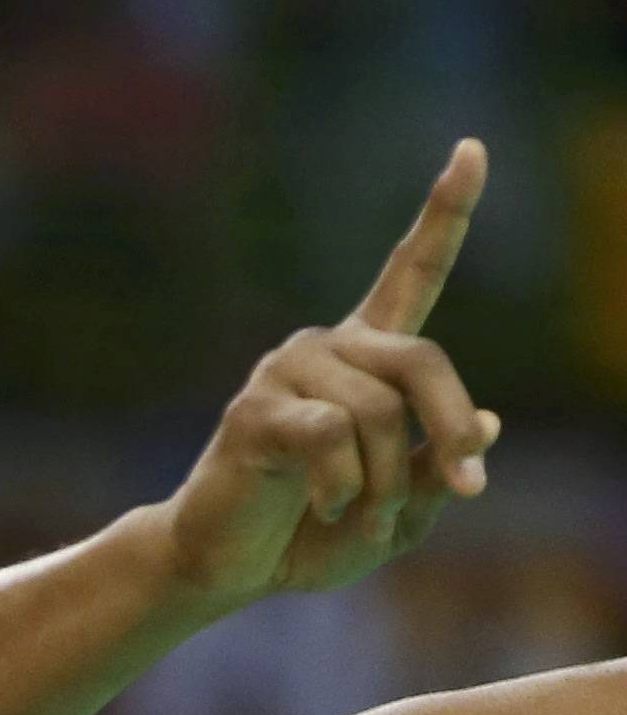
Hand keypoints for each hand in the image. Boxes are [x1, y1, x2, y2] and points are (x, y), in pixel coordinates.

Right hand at [160, 138, 500, 613]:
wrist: (225, 566)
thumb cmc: (308, 536)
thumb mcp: (397, 515)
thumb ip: (436, 472)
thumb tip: (488, 422)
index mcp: (365, 361)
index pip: (411, 273)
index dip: (445, 212)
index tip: (472, 148)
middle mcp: (327, 350)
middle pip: (421, 361)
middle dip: (453, 427)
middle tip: (470, 485)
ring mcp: (285, 373)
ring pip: (378, 412)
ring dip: (387, 482)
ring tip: (361, 517)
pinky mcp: (255, 409)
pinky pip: (330, 434)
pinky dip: (342, 485)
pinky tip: (325, 505)